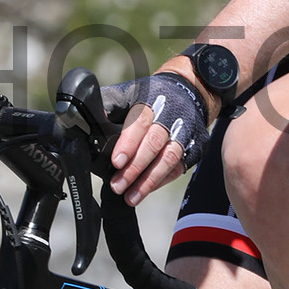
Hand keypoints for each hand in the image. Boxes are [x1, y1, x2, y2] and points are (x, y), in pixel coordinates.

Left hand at [101, 68, 213, 207]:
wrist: (188, 91)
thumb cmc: (150, 97)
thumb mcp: (129, 93)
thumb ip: (111, 105)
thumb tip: (95, 118)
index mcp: (152, 102)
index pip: (140, 123)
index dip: (128, 143)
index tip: (116, 162)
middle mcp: (171, 118)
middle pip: (154, 144)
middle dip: (135, 168)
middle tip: (117, 185)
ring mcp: (184, 134)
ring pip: (168, 159)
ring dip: (148, 181)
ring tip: (130, 197)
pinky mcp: (192, 149)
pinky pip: (177, 169)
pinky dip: (160, 182)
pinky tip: (145, 191)